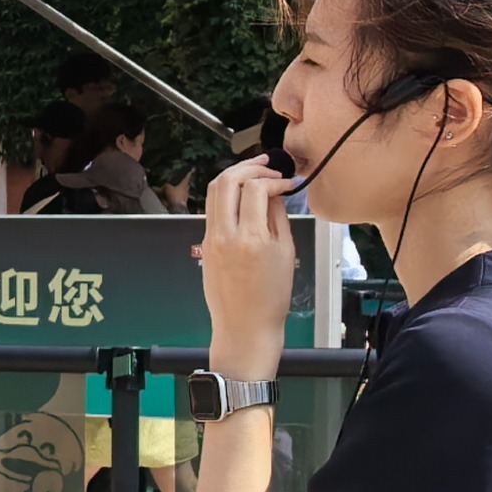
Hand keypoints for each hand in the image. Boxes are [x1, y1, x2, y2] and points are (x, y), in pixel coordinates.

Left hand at [198, 154, 297, 363]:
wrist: (245, 326)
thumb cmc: (271, 297)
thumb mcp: (285, 253)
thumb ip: (278, 217)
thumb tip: (275, 192)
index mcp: (250, 238)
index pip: (255, 189)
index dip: (273, 179)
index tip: (287, 183)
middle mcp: (224, 235)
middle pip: (226, 182)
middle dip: (248, 167)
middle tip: (266, 165)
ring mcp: (210, 239)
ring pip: (213, 192)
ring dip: (233, 176)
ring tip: (253, 172)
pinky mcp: (204, 244)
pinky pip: (212, 210)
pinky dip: (226, 195)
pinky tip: (243, 196)